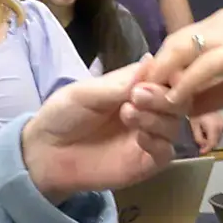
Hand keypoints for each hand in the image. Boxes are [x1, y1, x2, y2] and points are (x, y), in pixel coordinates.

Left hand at [22, 66, 180, 199]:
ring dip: (156, 117)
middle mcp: (147, 110)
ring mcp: (148, 137)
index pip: (165, 76)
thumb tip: (151, 59)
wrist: (45, 154)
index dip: (167, 74)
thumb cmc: (62, 116)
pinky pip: (166, 152)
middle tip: (136, 96)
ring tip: (127, 113)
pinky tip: (139, 138)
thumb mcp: (85, 93)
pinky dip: (158, 142)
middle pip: (176, 100)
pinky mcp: (146, 163)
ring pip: (174, 125)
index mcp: (134, 87)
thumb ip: (119, 83)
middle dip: (161, 95)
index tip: (154, 75)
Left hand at [134, 9, 222, 116]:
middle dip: (153, 71)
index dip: (161, 67)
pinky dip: (185, 84)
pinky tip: (175, 104)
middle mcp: (219, 22)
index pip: (179, 43)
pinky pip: (202, 66)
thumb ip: (217, 92)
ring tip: (149, 103)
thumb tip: (189, 108)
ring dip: (163, 78)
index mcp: (221, 26)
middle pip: (172, 43)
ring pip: (181, 50)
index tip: (148, 92)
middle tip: (138, 98)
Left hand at [186, 111, 222, 153]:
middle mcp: (221, 126)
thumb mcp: (194, 125)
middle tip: (200, 146)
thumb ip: (198, 138)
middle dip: (208, 145)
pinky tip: (206, 132)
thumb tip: (202, 146)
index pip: (212, 144)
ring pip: (218, 138)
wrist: (201, 99)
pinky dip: (213, 135)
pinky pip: (219, 132)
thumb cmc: (196, 111)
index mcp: (214, 127)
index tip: (200, 152)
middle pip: (216, 142)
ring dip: (211, 140)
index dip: (206, 150)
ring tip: (202, 139)